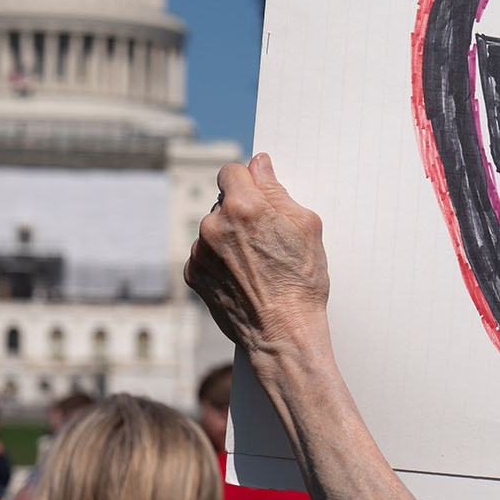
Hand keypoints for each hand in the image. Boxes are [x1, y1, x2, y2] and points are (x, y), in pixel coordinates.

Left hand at [186, 154, 331, 357]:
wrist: (283, 334)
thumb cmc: (301, 283)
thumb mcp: (305, 226)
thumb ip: (277, 190)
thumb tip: (259, 165)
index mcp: (243, 207)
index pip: (232, 171)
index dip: (248, 181)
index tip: (258, 195)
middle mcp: (214, 226)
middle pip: (223, 202)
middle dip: (241, 212)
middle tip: (267, 238)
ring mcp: (200, 252)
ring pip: (213, 229)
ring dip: (229, 237)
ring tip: (256, 263)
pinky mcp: (193, 274)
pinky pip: (204, 254)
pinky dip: (219, 260)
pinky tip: (242, 276)